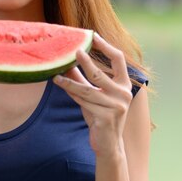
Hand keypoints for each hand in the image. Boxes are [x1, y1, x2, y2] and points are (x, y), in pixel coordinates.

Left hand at [54, 33, 132, 158]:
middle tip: (74, 50)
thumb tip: (67, 61)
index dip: (106, 46)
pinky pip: (83, 101)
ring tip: (56, 73)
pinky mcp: (105, 117)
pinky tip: (60, 84)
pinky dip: (71, 93)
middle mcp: (123, 94)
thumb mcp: (94, 95)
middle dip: (85, 61)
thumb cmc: (101, 116)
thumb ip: (83, 79)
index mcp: (125, 85)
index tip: (93, 36)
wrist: (108, 144)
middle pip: (99, 74)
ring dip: (69, 81)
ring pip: (86, 89)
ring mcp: (116, 106)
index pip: (119, 59)